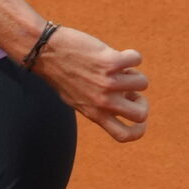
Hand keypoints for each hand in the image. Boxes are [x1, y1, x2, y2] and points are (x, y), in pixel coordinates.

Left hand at [32, 25, 149, 142]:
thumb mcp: (76, 98)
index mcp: (95, 114)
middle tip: (130, 90)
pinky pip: (136, 59)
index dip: (139, 130)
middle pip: (140, 114)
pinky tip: (116, 53)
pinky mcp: (111, 62)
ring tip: (117, 67)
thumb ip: (99, 105)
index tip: (139, 119)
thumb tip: (128, 97)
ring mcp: (108, 83)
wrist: (45, 52)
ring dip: (133, 73)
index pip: (124, 135)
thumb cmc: (60, 74)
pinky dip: (131, 55)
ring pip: (142, 82)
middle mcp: (103, 102)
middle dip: (141, 101)